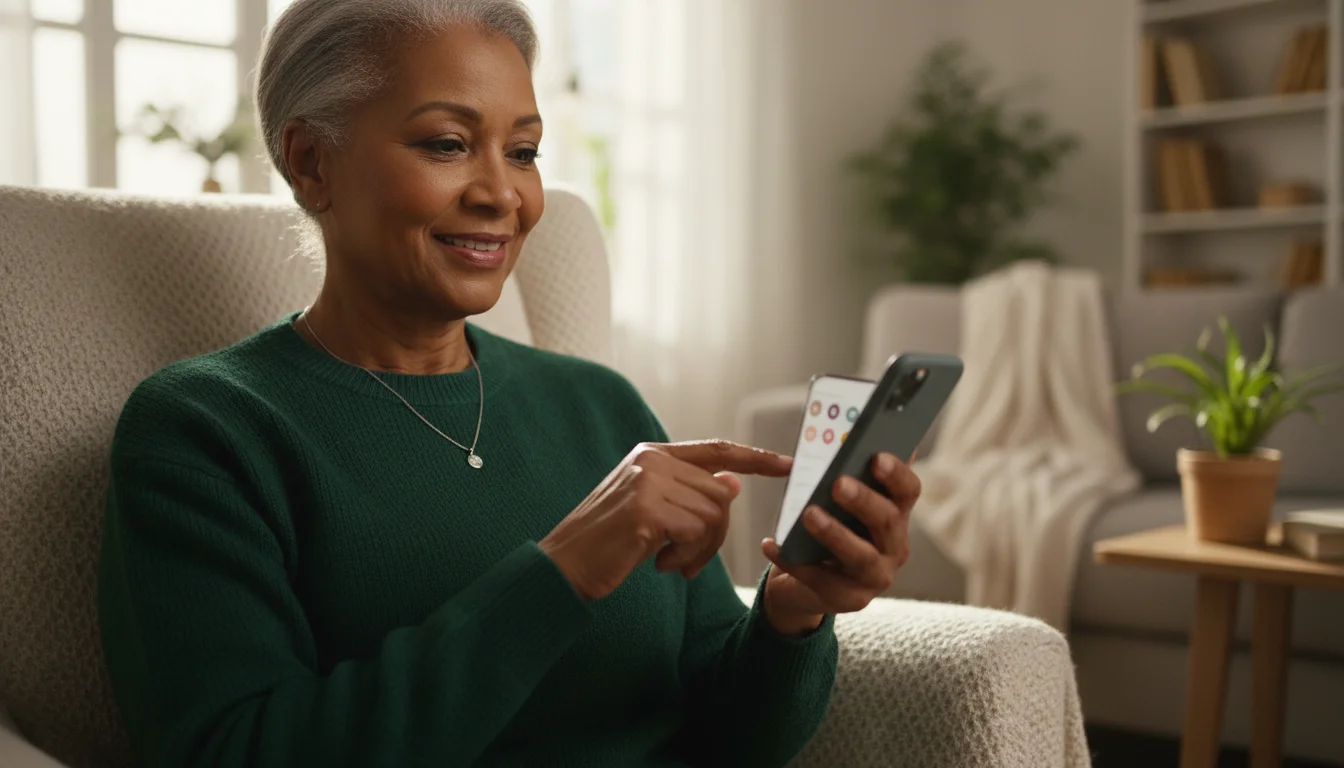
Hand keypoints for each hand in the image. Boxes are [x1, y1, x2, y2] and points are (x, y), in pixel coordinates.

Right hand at [541, 440, 792, 600]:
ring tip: (670, 562)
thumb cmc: (609, 543)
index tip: (788, 463)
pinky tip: (659, 564)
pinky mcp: (647, 510)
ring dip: (700, 550)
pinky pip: (696, 533)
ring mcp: (648, 482)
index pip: (717, 450)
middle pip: (720, 494)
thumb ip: (688, 493)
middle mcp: (652, 460)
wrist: (564, 565)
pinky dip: (686, 557)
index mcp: (653, 455)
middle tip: (687, 561)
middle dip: (714, 536)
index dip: (755, 458)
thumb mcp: (653, 512)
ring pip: (713, 515)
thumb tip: (732, 484)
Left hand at [760, 451, 920, 634]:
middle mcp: (894, 547)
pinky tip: (771, 544)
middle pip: (888, 521)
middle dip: (863, 501)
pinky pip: (820, 580)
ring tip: (809, 514)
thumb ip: (844, 477)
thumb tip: (841, 435)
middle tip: (836, 484)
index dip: (897, 474)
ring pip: (861, 556)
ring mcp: (874, 577)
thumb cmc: (825, 531)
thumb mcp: (836, 505)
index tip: (876, 457)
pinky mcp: (847, 599)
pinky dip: (793, 561)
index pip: (909, 491)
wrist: (804, 584)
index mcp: (896, 515)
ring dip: (835, 533)